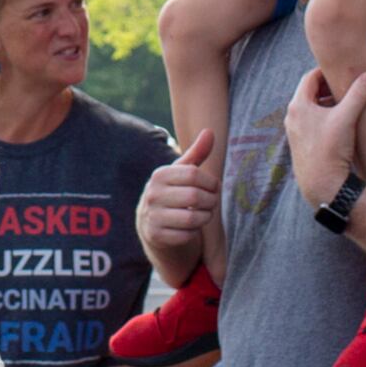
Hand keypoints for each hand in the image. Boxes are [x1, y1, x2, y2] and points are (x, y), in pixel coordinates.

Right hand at [136, 126, 219, 274]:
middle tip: (212, 203)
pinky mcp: (156, 236)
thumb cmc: (173, 193)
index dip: (211, 182)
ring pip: (192, 218)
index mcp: (160, 175)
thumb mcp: (182, 173)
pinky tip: (191, 227)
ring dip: (205, 217)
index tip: (214, 187)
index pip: (193, 174)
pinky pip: (186, 235)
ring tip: (204, 214)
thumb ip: (197, 153)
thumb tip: (210, 130)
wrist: (151, 225)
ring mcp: (152, 216)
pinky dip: (194, 232)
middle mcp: (152, 194)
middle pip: (195, 197)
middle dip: (211, 201)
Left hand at [284, 66, 365, 201]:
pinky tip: (338, 125)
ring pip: (310, 109)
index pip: (310, 78)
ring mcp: (294, 132)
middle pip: (309, 93)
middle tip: (344, 86)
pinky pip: (310, 123)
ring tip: (344, 105)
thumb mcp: (347, 118)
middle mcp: (292, 117)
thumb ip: (358, 94)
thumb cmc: (331, 149)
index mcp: (298, 105)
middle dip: (327, 88)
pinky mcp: (300, 144)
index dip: (326, 71)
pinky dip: (323, 118)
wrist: (322, 184)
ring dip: (326, 104)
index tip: (340, 71)